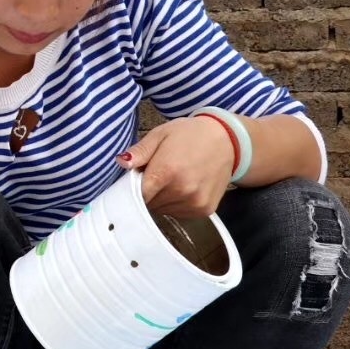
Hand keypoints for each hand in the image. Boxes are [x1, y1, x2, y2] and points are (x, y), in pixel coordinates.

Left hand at [118, 116, 235, 217]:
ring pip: (162, 210)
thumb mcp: (160, 135)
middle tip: (156, 175)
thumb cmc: (190, 135)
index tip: (133, 180)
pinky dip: (175, 204)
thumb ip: (140, 152)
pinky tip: (182, 187)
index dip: (131, 188)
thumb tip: (121, 162)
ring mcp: (195, 203)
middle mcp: (182, 191)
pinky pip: (179, 213)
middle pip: (148, 204)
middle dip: (146, 192)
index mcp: (167, 172)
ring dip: (160, 199)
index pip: (137, 194)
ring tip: (170, 179)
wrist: (228, 141)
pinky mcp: (205, 210)